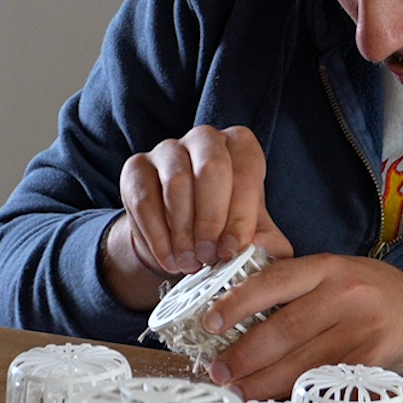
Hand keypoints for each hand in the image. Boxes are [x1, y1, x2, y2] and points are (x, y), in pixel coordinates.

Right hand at [101, 125, 293, 308]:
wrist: (184, 234)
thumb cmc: (226, 227)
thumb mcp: (253, 235)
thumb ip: (266, 243)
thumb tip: (257, 249)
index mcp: (241, 145)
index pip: (245, 172)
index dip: (240, 215)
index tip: (231, 250)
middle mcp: (205, 138)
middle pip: (211, 168)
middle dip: (211, 219)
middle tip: (209, 257)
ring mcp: (167, 149)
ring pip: (176, 183)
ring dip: (183, 232)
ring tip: (190, 264)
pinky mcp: (136, 167)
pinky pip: (144, 200)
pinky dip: (157, 236)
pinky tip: (170, 259)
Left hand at [200, 253, 402, 398]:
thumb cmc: (367, 293)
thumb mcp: (335, 272)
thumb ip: (295, 285)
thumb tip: (235, 310)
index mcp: (327, 267)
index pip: (274, 281)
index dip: (237, 303)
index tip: (210, 322)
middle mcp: (345, 295)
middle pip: (284, 329)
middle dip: (245, 355)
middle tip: (218, 371)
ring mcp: (362, 329)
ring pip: (302, 361)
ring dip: (263, 381)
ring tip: (238, 390)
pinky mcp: (373, 360)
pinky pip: (325, 380)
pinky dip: (295, 392)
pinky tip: (274, 399)